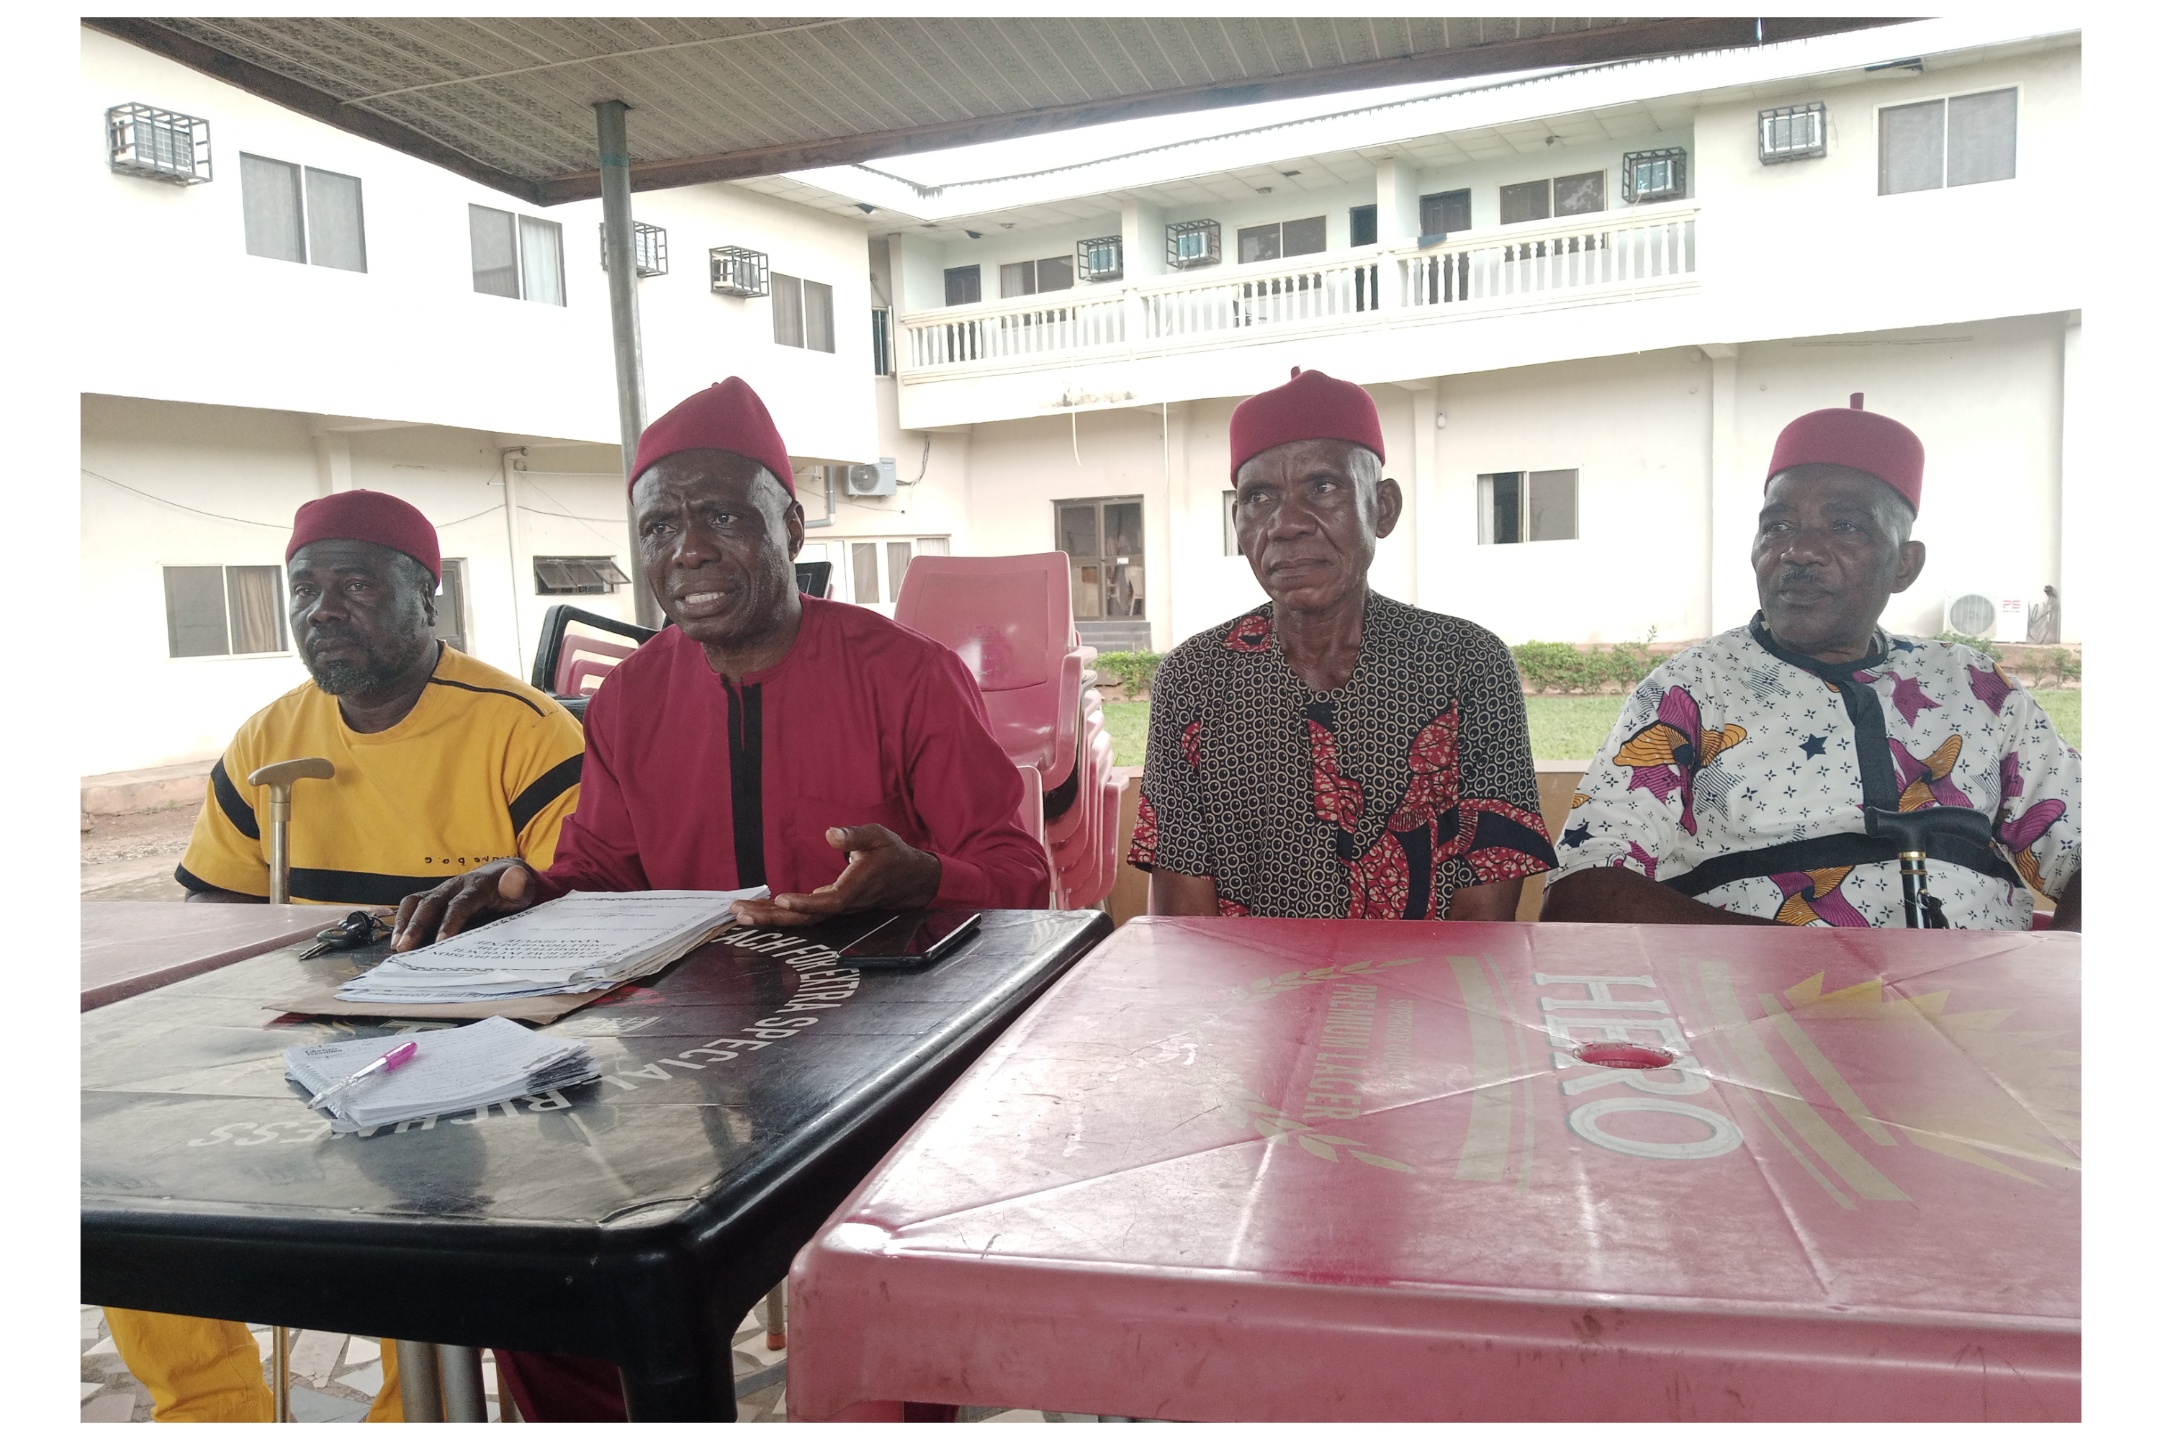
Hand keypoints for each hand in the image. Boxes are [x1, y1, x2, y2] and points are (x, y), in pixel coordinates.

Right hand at [392, 859, 536, 949]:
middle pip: (431, 903)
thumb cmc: (514, 885)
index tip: (441, 942)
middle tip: (404, 948)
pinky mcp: (435, 897)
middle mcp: (454, 886)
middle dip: (416, 926)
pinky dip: (403, 921)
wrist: (505, 872)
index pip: (460, 904)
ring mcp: (442, 891)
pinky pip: (414, 905)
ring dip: (404, 923)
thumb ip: (518, 885)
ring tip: (397, 946)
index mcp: (477, 885)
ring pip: (417, 902)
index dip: (449, 923)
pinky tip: (398, 940)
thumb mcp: (523, 886)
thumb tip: (514, 881)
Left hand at [730, 825, 940, 927]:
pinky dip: (777, 914)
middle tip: (740, 913)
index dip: (805, 904)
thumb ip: (855, 836)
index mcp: (856, 888)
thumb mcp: (879, 837)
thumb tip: (831, 833)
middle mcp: (843, 904)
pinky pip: (801, 915)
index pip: (830, 902)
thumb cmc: (892, 855)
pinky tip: (756, 911)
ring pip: (799, 920)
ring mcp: (834, 909)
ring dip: (768, 918)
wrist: (908, 880)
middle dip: (772, 917)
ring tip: (739, 913)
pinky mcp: (828, 907)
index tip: (781, 899)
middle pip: (805, 918)